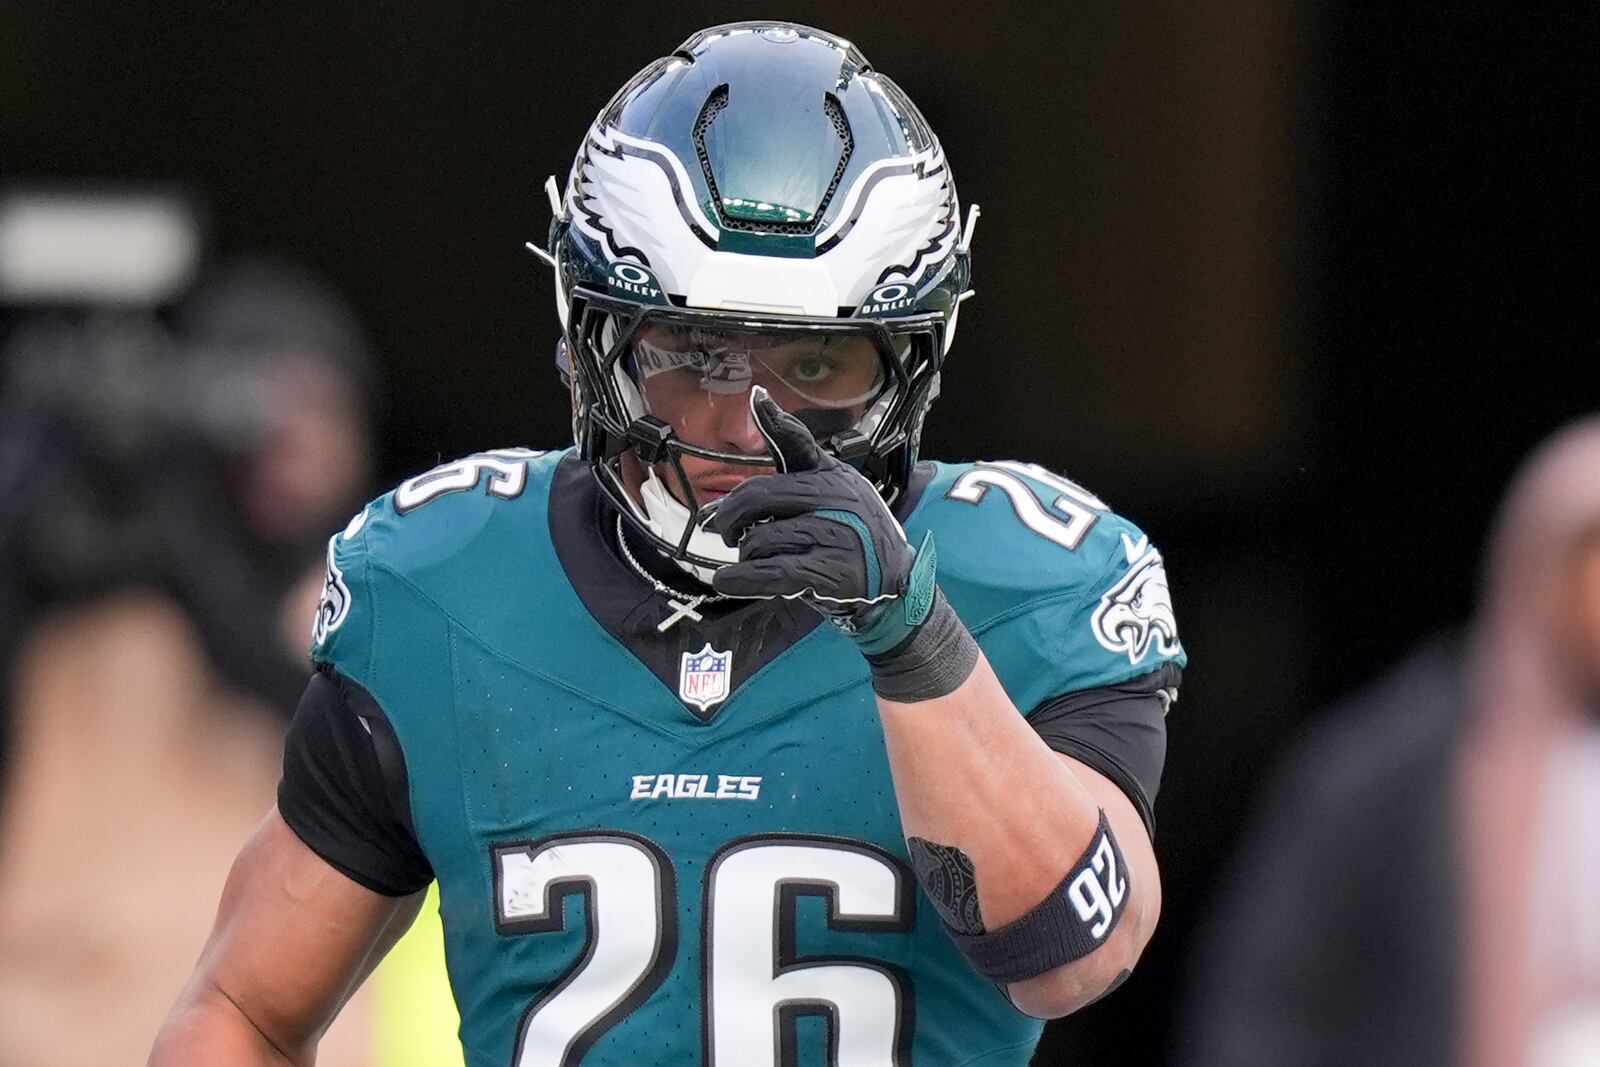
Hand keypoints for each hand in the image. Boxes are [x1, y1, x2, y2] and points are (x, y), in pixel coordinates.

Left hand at [711, 388, 934, 651]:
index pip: (798, 443)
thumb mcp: (832, 487)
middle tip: (722, 529)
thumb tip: (756, 400)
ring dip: (745, 553)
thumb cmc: (851, 530)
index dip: (775, 421)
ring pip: (761, 538)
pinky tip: (727, 580)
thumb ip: (793, 455)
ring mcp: (836, 537)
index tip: (757, 397)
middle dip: (729, 515)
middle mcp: (836, 500)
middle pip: (759, 496)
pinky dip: (742, 579)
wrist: (892, 580)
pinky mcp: (830, 575)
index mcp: (832, 476)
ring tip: (753, 557)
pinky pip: (772, 573)